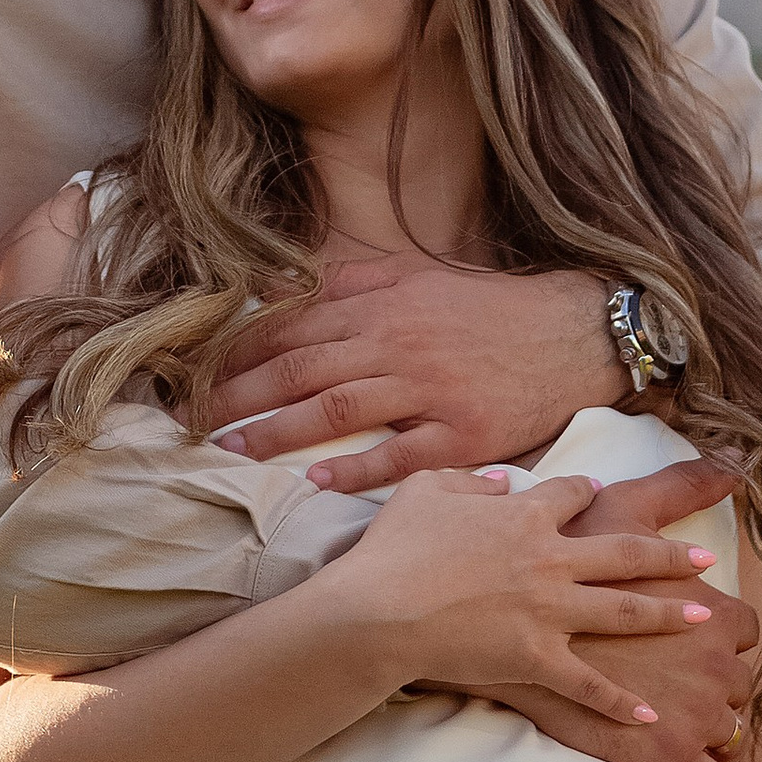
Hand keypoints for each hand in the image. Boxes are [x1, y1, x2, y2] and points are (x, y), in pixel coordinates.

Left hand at [204, 255, 618, 484]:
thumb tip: (292, 289)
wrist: (575, 332)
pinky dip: (357, 470)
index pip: (291, 329)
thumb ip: (355, 285)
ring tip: (231, 449)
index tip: (193, 374)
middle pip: (300, 369)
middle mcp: (397, 344)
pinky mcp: (463, 434)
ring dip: (278, 432)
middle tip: (187, 419)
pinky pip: (401, 455)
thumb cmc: (491, 310)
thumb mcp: (421, 278)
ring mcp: (429, 390)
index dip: (236, 353)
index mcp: (381, 307)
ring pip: (338, 409)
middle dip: (236, 394)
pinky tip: (318, 483)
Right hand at [325, 467, 730, 726]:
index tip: (598, 489)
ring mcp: (548, 611)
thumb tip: (501, 481)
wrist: (379, 611)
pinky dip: (620, 703)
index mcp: (525, 515)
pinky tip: (648, 716)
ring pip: (624, 611)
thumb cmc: (394, 548)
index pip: (570, 494)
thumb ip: (469, 481)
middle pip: (624, 553)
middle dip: (668, 554)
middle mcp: (550, 559)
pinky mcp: (537, 657)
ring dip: (667, 613)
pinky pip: (589, 684)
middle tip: (703, 557)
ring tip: (703, 615)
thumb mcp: (425, 489)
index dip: (586, 489)